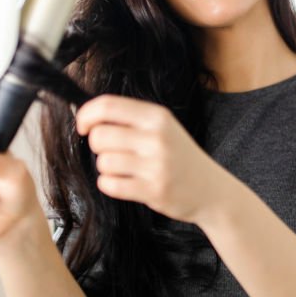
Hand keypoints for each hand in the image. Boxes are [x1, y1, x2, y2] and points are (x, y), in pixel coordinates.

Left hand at [75, 95, 225, 223]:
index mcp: (157, 116)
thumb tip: (87, 118)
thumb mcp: (163, 128)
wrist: (212, 190)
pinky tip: (127, 184)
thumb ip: (130, 120)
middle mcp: (157, 137)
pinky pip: (110, 184)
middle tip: (114, 152)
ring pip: (103, 162)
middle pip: (99, 136)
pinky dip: (111, 185)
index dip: (85, 115)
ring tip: (128, 170)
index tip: (83, 126)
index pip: (107, 106)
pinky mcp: (153, 190)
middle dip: (98, 146)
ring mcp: (156, 165)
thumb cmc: (180, 157)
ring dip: (107, 168)